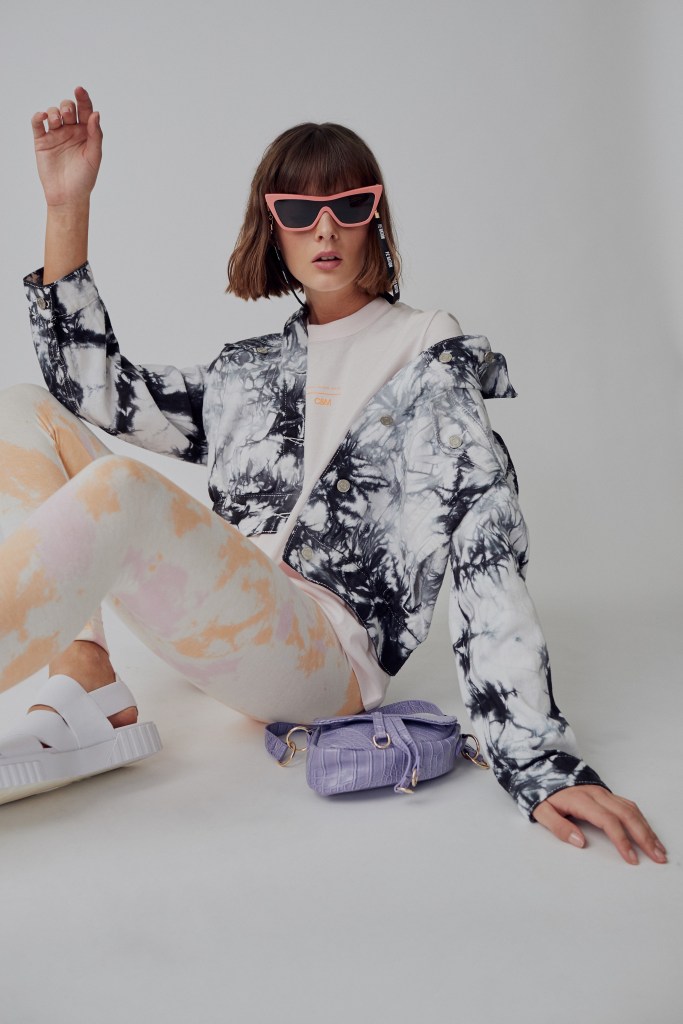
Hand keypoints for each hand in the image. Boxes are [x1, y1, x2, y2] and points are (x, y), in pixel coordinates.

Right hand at [31, 85, 101, 207]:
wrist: (68, 196)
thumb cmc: (85, 178)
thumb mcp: (94, 156)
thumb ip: (96, 135)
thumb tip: (96, 114)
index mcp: (86, 132)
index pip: (85, 110)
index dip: (83, 98)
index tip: (79, 89)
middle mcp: (71, 131)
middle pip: (68, 108)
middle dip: (67, 105)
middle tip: (68, 113)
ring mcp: (56, 135)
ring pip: (53, 113)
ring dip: (54, 111)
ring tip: (56, 120)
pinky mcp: (42, 141)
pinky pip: (37, 124)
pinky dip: (38, 116)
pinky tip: (43, 117)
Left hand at [532, 784, 666, 864]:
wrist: (541, 767)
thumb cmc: (541, 791)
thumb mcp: (540, 810)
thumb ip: (558, 826)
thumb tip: (579, 842)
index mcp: (581, 800)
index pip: (608, 821)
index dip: (621, 840)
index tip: (631, 858)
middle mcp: (596, 794)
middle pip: (627, 815)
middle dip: (645, 837)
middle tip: (658, 856)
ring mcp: (603, 792)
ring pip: (631, 809)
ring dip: (647, 829)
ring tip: (659, 848)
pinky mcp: (605, 793)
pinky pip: (628, 804)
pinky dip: (641, 819)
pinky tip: (648, 832)